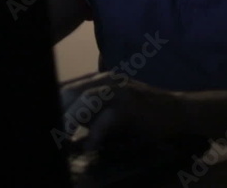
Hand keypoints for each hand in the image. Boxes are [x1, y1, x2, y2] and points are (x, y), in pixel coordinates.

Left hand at [59, 72, 186, 152]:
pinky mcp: (132, 106)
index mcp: (99, 79)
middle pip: (72, 91)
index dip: (56, 101)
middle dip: (61, 111)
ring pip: (87, 99)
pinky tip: (90, 147)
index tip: (49, 118)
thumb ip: (89, 112)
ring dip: (72, 118)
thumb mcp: (111, 107)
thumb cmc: (143, 112)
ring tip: (62, 136)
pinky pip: (108, 118)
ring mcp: (120, 90)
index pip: (67, 86)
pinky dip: (96, 133)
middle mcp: (107, 80)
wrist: (177, 110)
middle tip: (54, 131)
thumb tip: (66, 122)